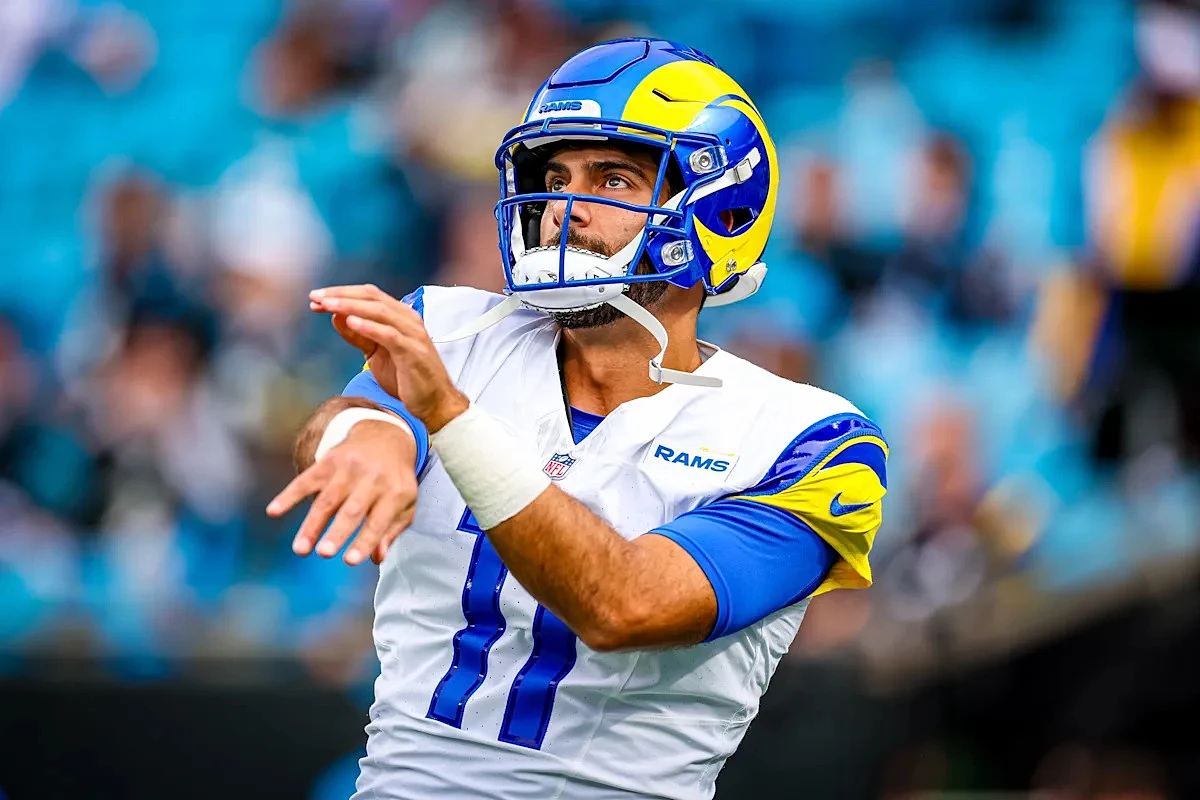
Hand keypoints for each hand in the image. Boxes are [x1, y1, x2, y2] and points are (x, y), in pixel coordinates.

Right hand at [267, 421, 417, 565]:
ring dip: (312, 524)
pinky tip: (274, 511)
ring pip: (327, 500)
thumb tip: (377, 558)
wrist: (385, 436)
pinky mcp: (328, 461)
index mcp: (394, 493)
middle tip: (324, 553)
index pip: (378, 522)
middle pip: (351, 510)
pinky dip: (289, 495)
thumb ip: (391, 531)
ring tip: (300, 549)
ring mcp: (348, 469)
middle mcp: (372, 479)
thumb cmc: (395, 479)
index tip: (349, 561)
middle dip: (337, 532)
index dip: (364, 541)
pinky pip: (306, 480)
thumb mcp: (405, 503)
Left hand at [310, 284, 468, 431]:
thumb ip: (359, 335)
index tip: (317, 298)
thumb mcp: (376, 354)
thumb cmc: (407, 378)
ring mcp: (413, 335)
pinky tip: (352, 323)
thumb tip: (336, 317)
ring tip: (328, 305)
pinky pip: (390, 335)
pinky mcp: (413, 352)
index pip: (368, 295)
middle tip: (316, 297)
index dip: (341, 293)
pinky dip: (370, 327)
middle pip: (372, 297)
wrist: (434, 403)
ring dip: (351, 306)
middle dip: (341, 295)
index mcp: (400, 316)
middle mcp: (408, 320)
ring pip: (380, 312)